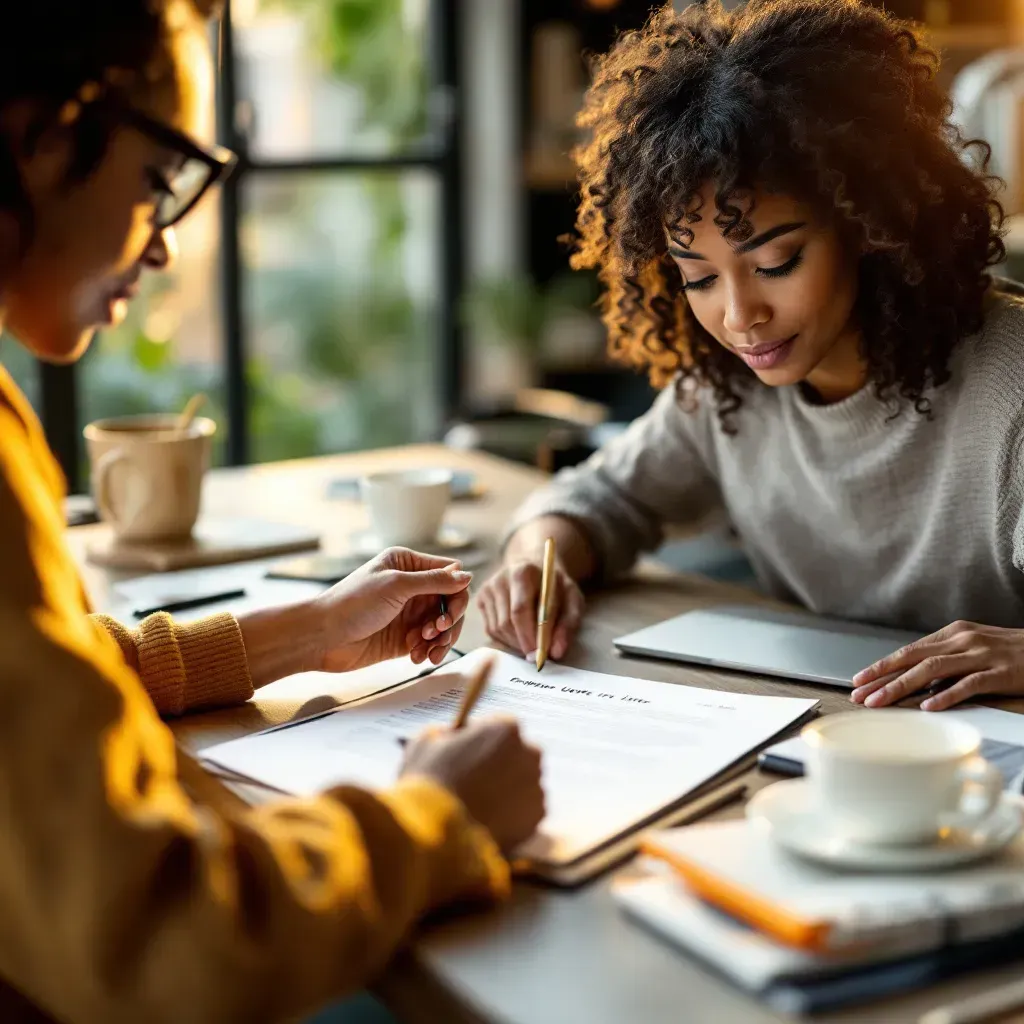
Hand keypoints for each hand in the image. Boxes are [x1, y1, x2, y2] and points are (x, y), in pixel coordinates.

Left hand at [312, 548, 472, 673]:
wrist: (322, 637)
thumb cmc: (351, 603)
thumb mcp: (396, 585)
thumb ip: (434, 581)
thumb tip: (467, 575)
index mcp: (408, 564)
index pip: (450, 574)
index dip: (456, 595)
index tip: (447, 615)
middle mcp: (412, 587)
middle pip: (451, 602)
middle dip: (448, 621)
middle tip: (434, 633)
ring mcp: (409, 613)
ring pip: (443, 626)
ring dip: (440, 640)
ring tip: (425, 650)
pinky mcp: (404, 638)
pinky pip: (430, 644)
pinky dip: (429, 651)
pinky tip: (415, 658)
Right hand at [401, 718, 544, 852]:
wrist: (437, 835)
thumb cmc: (429, 782)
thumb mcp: (425, 742)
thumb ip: (445, 734)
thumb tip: (449, 738)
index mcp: (506, 727)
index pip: (499, 727)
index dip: (481, 740)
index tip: (467, 754)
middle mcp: (530, 753)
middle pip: (517, 754)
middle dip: (500, 764)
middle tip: (473, 782)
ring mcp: (536, 785)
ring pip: (523, 783)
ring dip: (507, 790)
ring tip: (478, 806)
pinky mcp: (537, 817)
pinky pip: (525, 810)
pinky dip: (511, 815)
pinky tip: (487, 822)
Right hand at [476, 557, 584, 659]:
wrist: (533, 566)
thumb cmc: (554, 586)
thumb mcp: (572, 599)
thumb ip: (568, 623)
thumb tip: (556, 652)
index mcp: (522, 572)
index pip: (520, 611)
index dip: (530, 637)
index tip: (541, 655)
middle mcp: (500, 580)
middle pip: (506, 622)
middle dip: (523, 643)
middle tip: (537, 655)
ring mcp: (488, 590)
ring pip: (497, 629)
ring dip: (515, 643)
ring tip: (531, 643)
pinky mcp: (481, 600)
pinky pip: (491, 629)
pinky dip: (506, 639)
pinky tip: (520, 635)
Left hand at [850, 620, 1023, 710]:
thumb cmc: (1013, 653)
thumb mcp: (975, 649)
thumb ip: (947, 660)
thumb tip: (917, 680)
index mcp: (954, 634)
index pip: (909, 651)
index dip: (882, 666)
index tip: (859, 680)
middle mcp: (963, 640)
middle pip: (913, 658)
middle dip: (882, 677)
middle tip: (859, 693)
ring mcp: (982, 655)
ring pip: (932, 670)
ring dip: (902, 687)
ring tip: (880, 702)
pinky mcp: (1001, 672)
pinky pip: (968, 684)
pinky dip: (946, 695)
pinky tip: (928, 707)